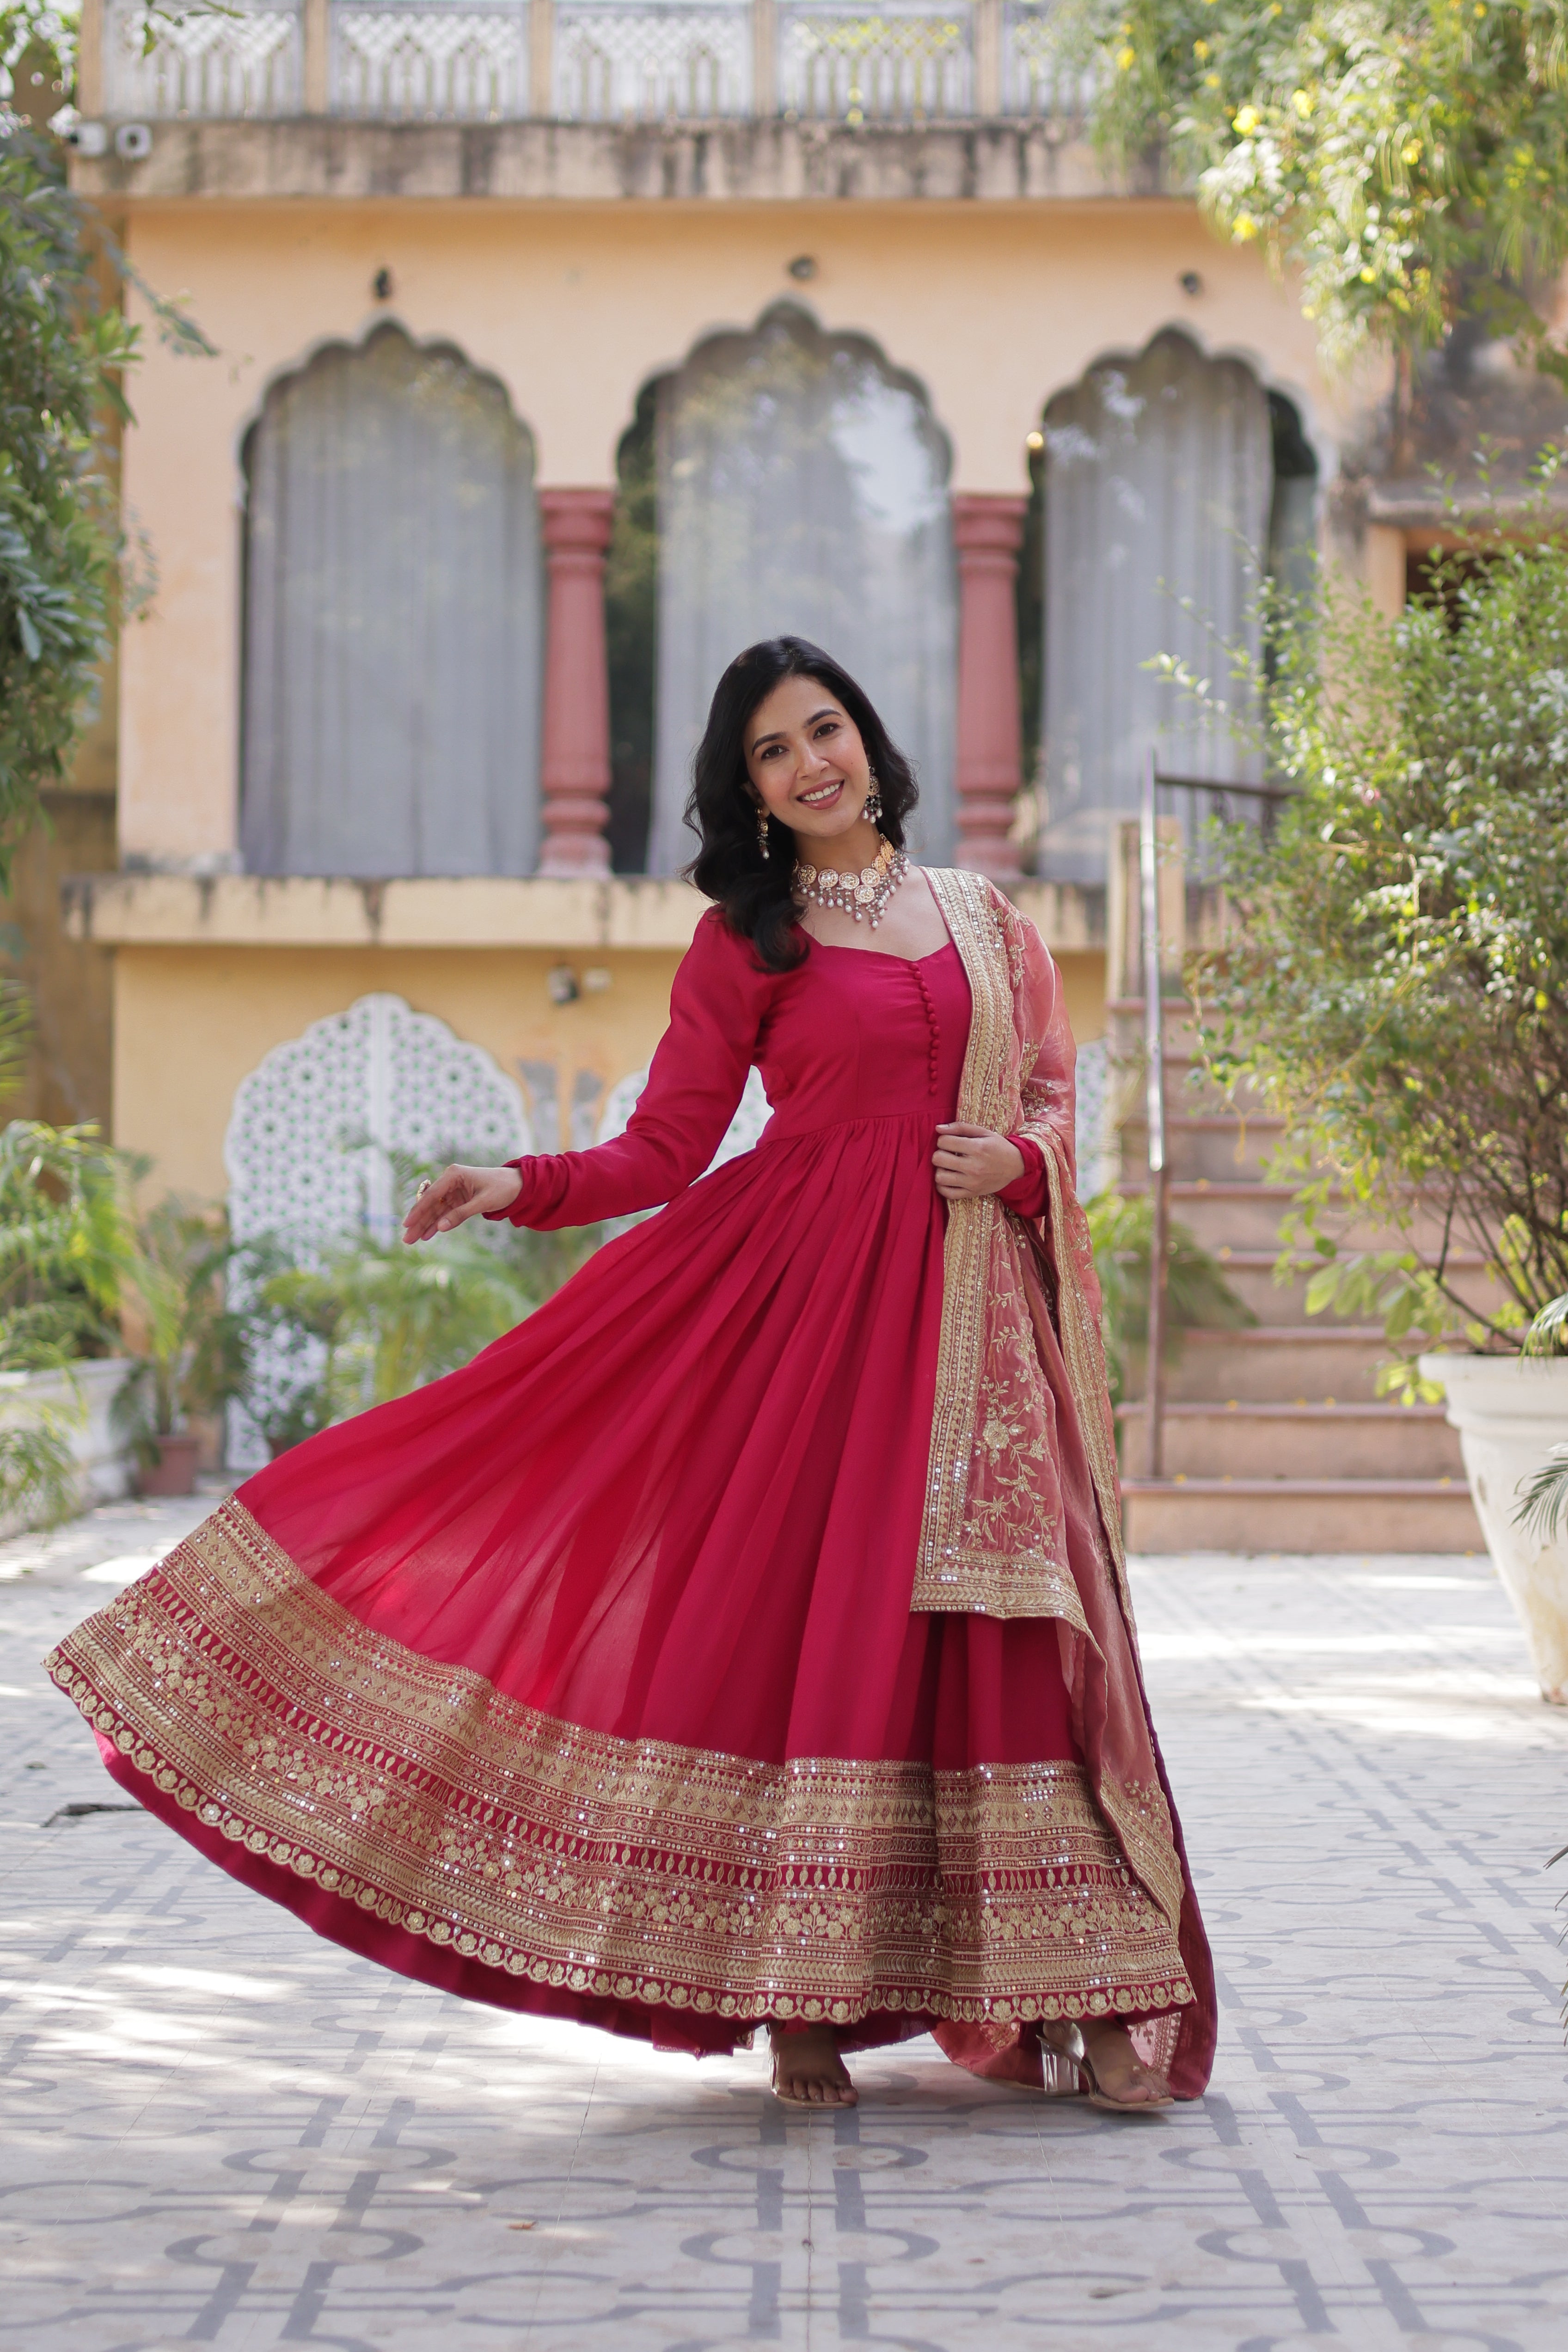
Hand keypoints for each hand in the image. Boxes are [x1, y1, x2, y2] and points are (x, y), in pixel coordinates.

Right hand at [401, 1163, 522, 1242]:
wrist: (517, 1184)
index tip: (407, 1224)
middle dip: (418, 1222)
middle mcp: (450, 1181)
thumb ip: (461, 1214)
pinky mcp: (458, 1199)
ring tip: (412, 1240)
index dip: (419, 1211)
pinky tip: (427, 1234)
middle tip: (406, 1238)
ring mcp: (453, 1190)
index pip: (432, 1195)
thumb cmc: (502, 1188)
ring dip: (425, 1225)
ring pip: (436, 1210)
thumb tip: (440, 1227)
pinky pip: (445, 1213)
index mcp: (454, 1174)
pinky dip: (437, 1224)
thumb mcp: (482, 1202)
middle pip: (430, 1204)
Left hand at [932, 1123, 1025, 1199]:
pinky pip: (947, 1193)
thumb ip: (960, 1128)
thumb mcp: (983, 1132)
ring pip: (940, 1177)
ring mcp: (972, 1183)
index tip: (949, 1142)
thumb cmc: (997, 1147)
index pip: (944, 1142)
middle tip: (947, 1154)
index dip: (943, 1139)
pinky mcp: (972, 1193)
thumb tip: (938, 1128)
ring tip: (948, 1166)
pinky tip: (948, 1178)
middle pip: (938, 1159)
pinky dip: (943, 1186)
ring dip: (940, 1170)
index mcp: (977, 1148)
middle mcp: (973, 1167)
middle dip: (939, 1154)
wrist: (1016, 1166)